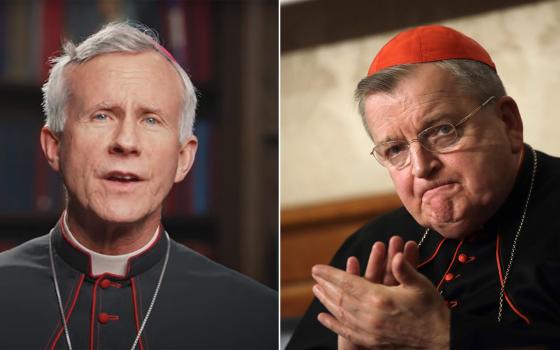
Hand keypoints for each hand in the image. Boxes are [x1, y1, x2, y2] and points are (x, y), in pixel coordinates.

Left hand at [312, 251, 449, 348]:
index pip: (347, 283)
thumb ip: (404, 269)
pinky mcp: (371, 342)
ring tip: (316, 290)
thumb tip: (396, 255)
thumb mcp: (420, 285)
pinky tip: (323, 317)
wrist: (441, 340)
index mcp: (380, 298)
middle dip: (326, 285)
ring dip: (326, 301)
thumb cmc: (432, 310)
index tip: (316, 268)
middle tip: (314, 276)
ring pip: (341, 313)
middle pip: (340, 298)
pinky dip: (333, 324)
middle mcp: (370, 315)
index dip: (330, 274)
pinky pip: (346, 332)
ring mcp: (369, 330)